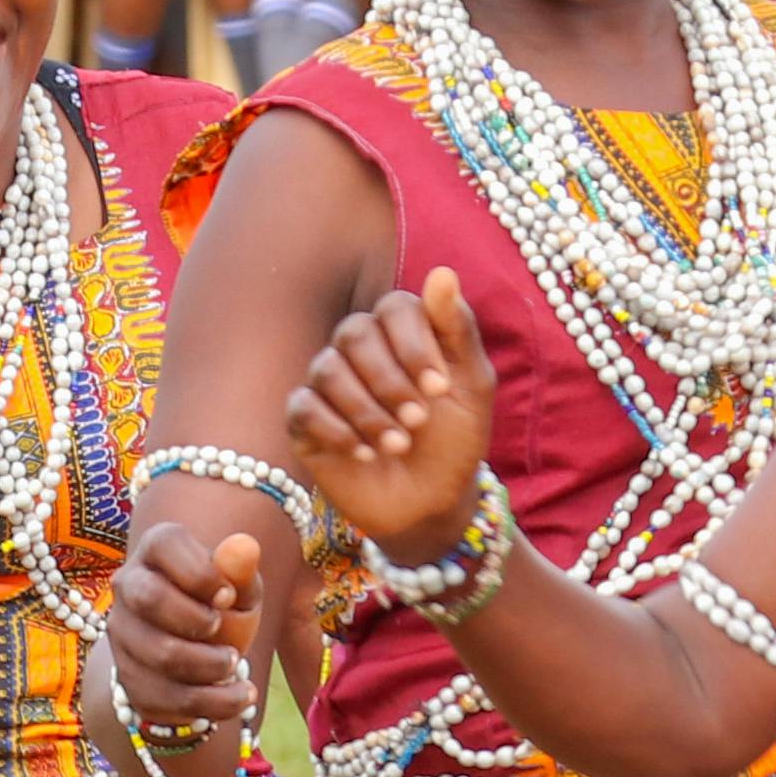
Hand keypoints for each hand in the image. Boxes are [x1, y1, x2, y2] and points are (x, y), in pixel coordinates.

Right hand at [97, 522, 264, 776]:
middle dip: (197, 621)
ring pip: (159, 654)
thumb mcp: (238, 588)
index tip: (228, 597)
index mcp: (156, 551)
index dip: (201, 573)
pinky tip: (239, 697)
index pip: (165, 544)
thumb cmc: (219, 608)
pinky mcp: (128, 677)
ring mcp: (122, 634)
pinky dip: (211, 702)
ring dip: (209, 666)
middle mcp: (128, 585)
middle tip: (224, 631)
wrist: (195, 655)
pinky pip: (166, 696)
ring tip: (235, 666)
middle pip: (150, 598)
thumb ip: (241, 572)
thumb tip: (245, 548)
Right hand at [284, 266, 496, 554]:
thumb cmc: (455, 441)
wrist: (430, 504)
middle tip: (418, 421)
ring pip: (327, 369)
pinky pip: (304, 406)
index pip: (394, 307)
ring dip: (367, 411)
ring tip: (397, 445)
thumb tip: (442, 272)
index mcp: (401, 332)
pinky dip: (337, 430)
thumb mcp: (471, 386)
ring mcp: (328, 382)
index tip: (439, 388)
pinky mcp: (305, 419)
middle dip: (389, 380)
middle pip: (353, 333)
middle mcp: (360, 349)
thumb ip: (457, 329)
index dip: (414, 345)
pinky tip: (364, 454)